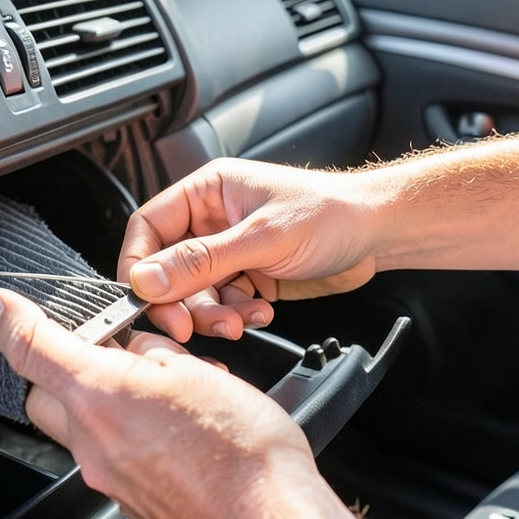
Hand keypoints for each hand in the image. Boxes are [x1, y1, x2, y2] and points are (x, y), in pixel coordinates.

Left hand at [0, 287, 320, 518]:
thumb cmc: (244, 456)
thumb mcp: (198, 372)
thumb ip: (149, 352)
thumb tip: (130, 346)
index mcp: (100, 397)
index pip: (31, 350)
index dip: (7, 322)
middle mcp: (92, 445)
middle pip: (49, 397)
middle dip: (67, 370)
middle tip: (115, 355)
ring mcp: (110, 481)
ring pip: (87, 429)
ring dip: (113, 406)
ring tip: (171, 400)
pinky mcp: (132, 506)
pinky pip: (117, 460)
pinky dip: (137, 440)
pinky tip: (183, 438)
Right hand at [118, 158, 384, 341]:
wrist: (379, 233)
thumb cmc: (330, 214)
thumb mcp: (261, 238)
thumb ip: (201, 261)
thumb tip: (147, 278)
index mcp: (206, 192)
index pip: (149, 227)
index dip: (139, 264)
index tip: (142, 297)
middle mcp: (212, 221)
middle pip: (168, 269)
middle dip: (179, 301)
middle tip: (186, 327)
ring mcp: (230, 251)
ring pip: (195, 293)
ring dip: (212, 314)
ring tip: (238, 321)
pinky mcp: (249, 277)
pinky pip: (224, 305)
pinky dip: (236, 316)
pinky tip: (260, 312)